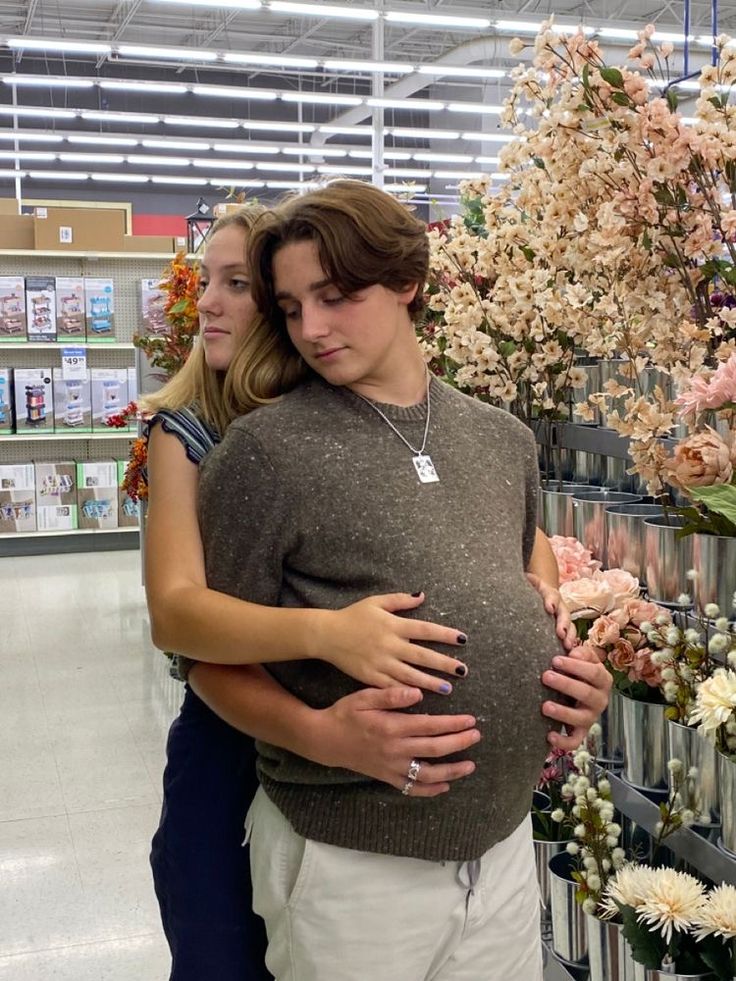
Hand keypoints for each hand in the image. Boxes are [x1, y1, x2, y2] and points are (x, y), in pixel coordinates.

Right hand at [311, 686, 480, 796]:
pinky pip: (411, 788)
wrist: (324, 739)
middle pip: (434, 749)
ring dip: (451, 771)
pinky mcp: (386, 777)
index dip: (452, 724)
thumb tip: (419, 693)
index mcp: (391, 727)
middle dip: (459, 743)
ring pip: (427, 774)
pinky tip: (445, 786)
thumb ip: (391, 694)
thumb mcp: (364, 696)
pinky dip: (429, 790)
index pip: (430, 726)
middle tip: (477, 736)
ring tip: (470, 766)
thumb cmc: (345, 714)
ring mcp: (391, 766)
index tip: (471, 720)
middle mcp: (394, 750)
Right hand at [317, 592, 468, 695]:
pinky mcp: (371, 677)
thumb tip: (422, 595)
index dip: (445, 634)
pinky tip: (419, 698)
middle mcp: (389, 645)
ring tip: (447, 688)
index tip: (462, 639)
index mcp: (393, 625)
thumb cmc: (353, 616)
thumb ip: (400, 600)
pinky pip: (392, 686)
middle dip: (444, 663)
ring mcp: (380, 663)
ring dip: (430, 682)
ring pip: (410, 675)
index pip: (425, 629)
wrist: (327, 635)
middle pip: (422, 655)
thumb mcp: (376, 602)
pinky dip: (406, 692)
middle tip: (463, 670)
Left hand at [527, 573, 575, 650]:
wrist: (538, 597)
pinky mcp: (563, 630)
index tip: (549, 608)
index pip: (552, 595)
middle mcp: (559, 606)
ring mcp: (563, 619)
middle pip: (564, 613)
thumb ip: (528, 581)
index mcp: (549, 594)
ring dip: (569, 636)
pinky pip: (569, 637)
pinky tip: (568, 653)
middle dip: (563, 622)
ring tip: (567, 645)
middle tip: (560, 632)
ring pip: (570, 626)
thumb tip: (526, 576)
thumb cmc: (531, 591)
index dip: (551, 601)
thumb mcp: (528, 584)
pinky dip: (570, 644)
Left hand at [541, 648, 611, 751]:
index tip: (555, 660)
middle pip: (586, 694)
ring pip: (581, 718)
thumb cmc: (579, 672)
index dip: (575, 667)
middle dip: (565, 684)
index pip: (593, 672)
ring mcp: (590, 718)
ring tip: (544, 706)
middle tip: (545, 676)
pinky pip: (575, 741)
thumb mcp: (584, 659)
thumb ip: (582, 653)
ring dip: (563, 712)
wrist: (580, 694)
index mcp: (603, 680)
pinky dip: (563, 742)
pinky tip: (549, 735)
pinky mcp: (581, 732)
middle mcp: (600, 700)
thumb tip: (572, 651)